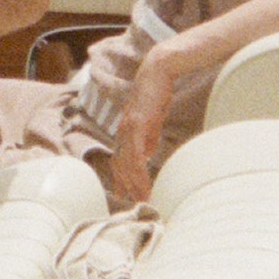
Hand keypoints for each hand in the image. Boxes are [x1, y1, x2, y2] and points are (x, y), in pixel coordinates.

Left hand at [103, 54, 175, 207]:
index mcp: (125, 130)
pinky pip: (135, 156)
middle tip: (135, 206)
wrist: (158, 72)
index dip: (122, 179)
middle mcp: (122, 132)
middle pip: (119, 166)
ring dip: (134, 185)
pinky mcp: (136, 126)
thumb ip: (148, 138)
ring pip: (126, 164)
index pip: (119, 160)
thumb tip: (147, 155)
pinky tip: (145, 184)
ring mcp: (127, 129)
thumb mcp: (152, 120)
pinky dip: (139, 173)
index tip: (128, 196)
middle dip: (126, 187)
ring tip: (142, 201)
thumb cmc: (156, 93)